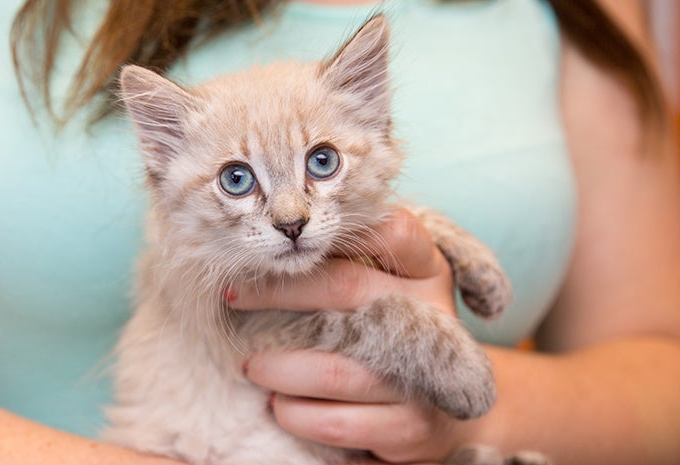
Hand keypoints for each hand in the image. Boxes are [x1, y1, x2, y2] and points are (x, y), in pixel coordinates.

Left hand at [230, 209, 477, 462]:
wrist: (444, 416)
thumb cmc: (397, 338)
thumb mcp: (389, 294)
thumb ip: (351, 266)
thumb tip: (270, 251)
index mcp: (429, 273)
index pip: (392, 230)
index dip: (339, 228)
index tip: (283, 243)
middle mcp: (434, 317)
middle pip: (346, 286)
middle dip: (278, 292)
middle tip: (234, 297)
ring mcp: (426, 374)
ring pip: (334, 368)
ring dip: (278, 368)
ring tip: (251, 366)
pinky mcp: (411, 426)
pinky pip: (338, 422)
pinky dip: (297, 415)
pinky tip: (280, 407)